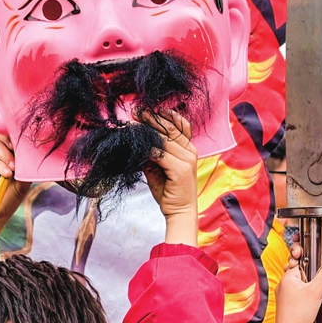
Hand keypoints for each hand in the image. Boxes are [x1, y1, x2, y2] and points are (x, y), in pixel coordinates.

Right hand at [0, 133, 28, 239]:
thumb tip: (33, 157)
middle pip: (2, 135)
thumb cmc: (10, 197)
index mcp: (11, 156)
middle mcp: (0, 155)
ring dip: (6, 154)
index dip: (18, 134)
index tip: (29, 138)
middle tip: (20, 147)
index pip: (13, 138)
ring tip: (14, 168)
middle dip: (11, 137)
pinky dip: (0, 166)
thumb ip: (26, 169)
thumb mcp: (23, 183)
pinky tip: (7, 175)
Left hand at [143, 114, 198, 246]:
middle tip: (135, 111)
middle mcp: (190, 151)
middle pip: (170, 128)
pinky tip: (136, 145)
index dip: (163, 115)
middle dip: (151, 118)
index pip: (178, 124)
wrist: (180, 212)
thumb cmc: (169, 191)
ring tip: (131, 125)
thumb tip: (137, 141)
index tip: (145, 110)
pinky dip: (147, 148)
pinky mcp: (180, 168)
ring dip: (145, 131)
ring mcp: (187, 159)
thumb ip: (153, 153)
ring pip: (164, 138)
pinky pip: (160, 153)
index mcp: (189, 148)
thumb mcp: (160, 168)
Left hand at [273, 251, 321, 322]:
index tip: (320, 259)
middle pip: (305, 273)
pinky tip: (317, 304)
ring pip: (305, 285)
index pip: (301, 259)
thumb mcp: (316, 291)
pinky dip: (311, 298)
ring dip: (316, 289)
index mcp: (289, 277)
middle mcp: (285, 284)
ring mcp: (286, 295)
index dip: (312, 259)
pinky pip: (303, 295)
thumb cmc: (298, 314)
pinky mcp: (289, 305)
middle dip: (317, 278)